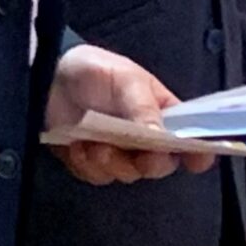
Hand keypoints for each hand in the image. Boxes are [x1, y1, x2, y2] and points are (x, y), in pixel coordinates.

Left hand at [46, 44, 214, 184]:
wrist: (48, 75)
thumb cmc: (93, 69)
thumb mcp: (124, 79)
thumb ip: (143, 108)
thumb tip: (162, 138)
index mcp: (161, 113)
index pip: (188, 138)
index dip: (197, 152)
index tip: (197, 161)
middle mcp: (144, 137)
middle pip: (159, 165)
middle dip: (148, 163)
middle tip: (136, 153)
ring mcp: (118, 151)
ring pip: (127, 174)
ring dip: (111, 162)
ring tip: (93, 143)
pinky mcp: (91, 161)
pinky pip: (97, 176)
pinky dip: (86, 164)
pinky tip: (76, 145)